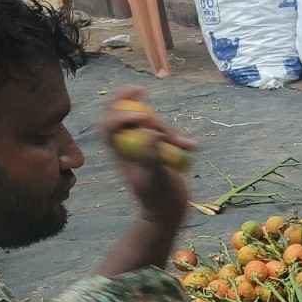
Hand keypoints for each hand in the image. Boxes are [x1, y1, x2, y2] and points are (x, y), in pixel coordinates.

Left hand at [101, 87, 194, 222]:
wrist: (169, 212)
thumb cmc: (158, 199)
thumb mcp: (155, 178)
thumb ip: (150, 154)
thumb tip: (149, 130)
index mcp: (118, 153)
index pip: (109, 126)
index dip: (120, 114)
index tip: (141, 115)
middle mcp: (127, 146)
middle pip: (121, 116)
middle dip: (128, 101)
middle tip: (141, 89)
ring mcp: (142, 147)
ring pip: (150, 126)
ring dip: (169, 130)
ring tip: (186, 145)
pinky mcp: (158, 149)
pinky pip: (164, 135)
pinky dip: (178, 138)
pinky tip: (192, 146)